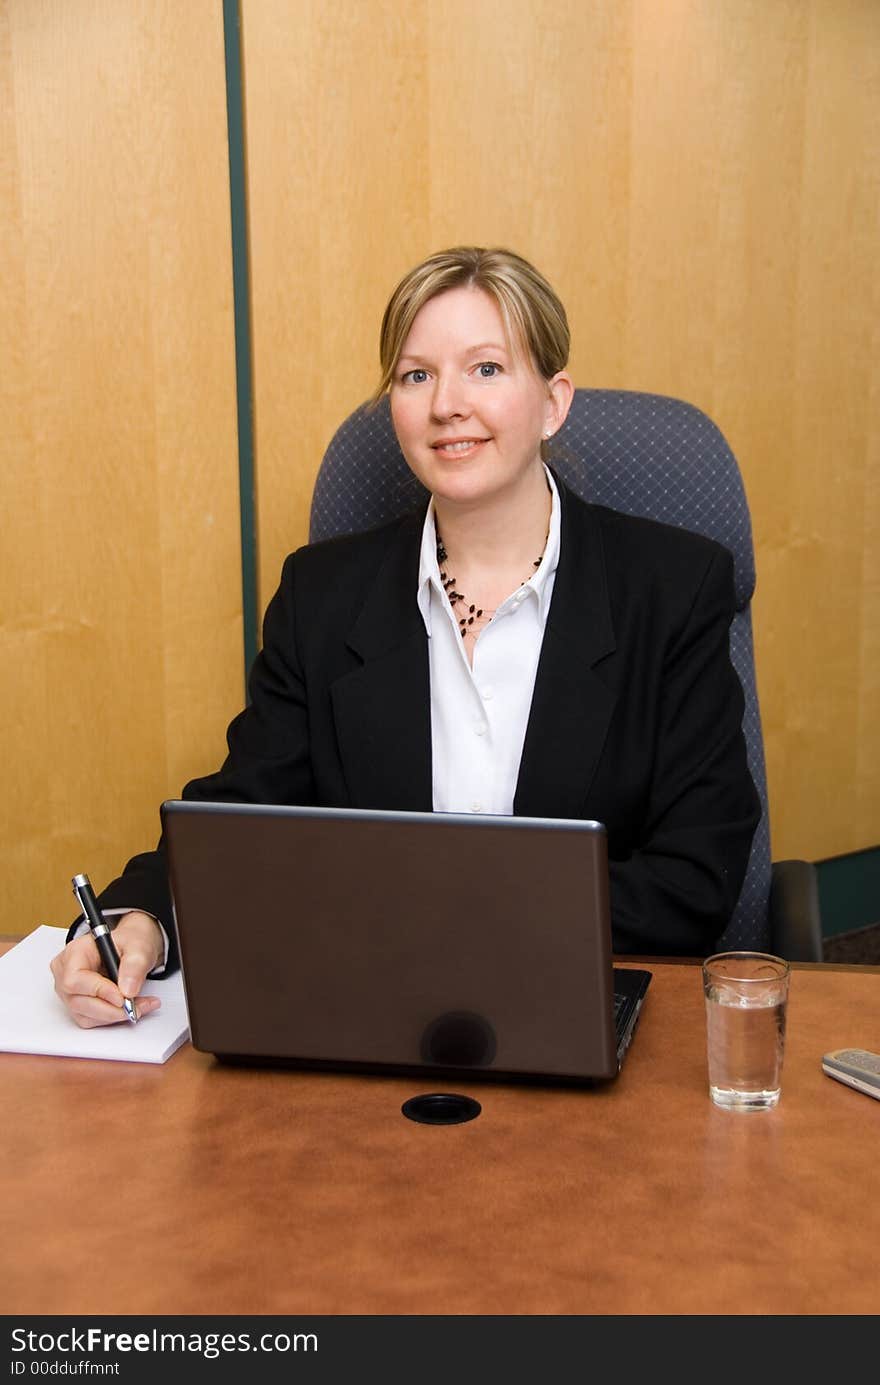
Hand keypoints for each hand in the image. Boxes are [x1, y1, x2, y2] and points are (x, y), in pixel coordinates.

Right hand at [50, 911, 164, 1027]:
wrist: (133, 948)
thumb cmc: (130, 942)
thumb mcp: (138, 946)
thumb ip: (134, 965)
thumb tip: (127, 990)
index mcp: (75, 952)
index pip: (75, 978)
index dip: (98, 991)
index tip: (122, 997)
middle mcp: (66, 972)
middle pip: (78, 1001)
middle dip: (110, 1008)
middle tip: (136, 1006)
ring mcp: (70, 991)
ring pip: (85, 1014)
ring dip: (115, 1015)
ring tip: (141, 1005)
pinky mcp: (79, 1004)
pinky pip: (92, 1020)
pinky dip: (113, 1017)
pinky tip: (132, 1008)